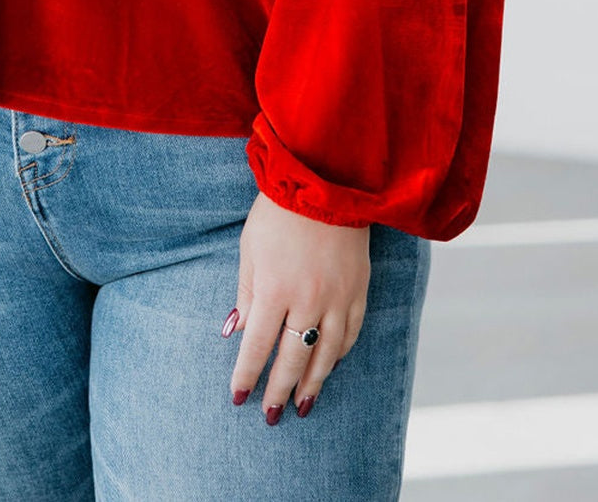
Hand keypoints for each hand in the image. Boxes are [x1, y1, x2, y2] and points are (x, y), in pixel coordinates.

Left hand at [225, 191, 369, 422]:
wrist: (325, 181)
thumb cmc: (278, 211)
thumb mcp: (250, 247)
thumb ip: (246, 292)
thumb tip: (239, 331)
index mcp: (275, 288)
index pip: (258, 345)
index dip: (247, 374)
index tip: (238, 397)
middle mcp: (308, 299)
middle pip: (292, 358)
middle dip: (279, 390)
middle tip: (270, 415)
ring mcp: (338, 297)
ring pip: (326, 354)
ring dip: (312, 383)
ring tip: (302, 406)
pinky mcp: (359, 290)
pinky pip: (350, 334)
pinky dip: (338, 355)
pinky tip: (328, 366)